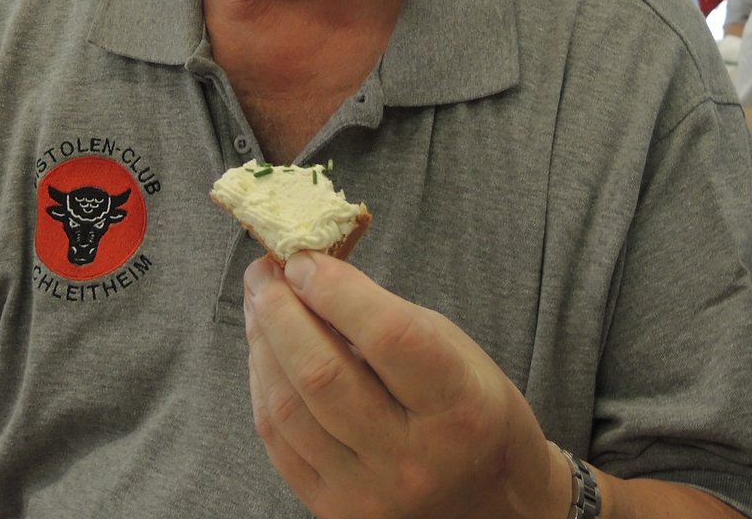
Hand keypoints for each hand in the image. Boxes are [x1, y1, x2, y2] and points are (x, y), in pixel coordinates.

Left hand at [244, 252, 568, 518]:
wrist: (490, 503)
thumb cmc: (471, 411)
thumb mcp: (453, 351)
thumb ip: (385, 316)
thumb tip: (310, 272)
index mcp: (460, 408)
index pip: (387, 336)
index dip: (335, 289)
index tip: (304, 258)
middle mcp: (414, 459)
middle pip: (322, 375)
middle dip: (281, 312)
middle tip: (266, 273)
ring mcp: (370, 493)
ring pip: (288, 409)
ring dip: (263, 345)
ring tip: (261, 304)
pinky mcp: (334, 511)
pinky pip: (279, 442)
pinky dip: (264, 387)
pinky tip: (265, 354)